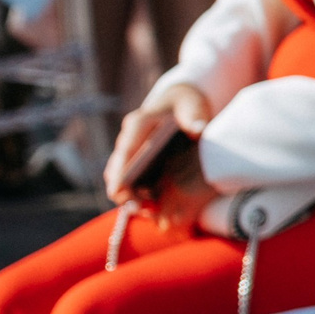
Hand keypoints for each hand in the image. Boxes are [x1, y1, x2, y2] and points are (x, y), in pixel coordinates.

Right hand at [103, 85, 212, 203]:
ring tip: (148, 210)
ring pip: (118, 179)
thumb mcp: (192, 106)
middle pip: (115, 170)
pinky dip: (136, 194)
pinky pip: (128, 181)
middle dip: (122, 190)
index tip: (119, 191)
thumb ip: (194, 116)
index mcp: (139, 124)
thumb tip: (198, 128)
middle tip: (139, 207)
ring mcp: (129, 151)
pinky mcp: (134, 162)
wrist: (179, 103)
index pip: (125, 150)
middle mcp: (128, 138)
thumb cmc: (186, 105)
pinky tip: (153, 205)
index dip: (120, 172)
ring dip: (128, 195)